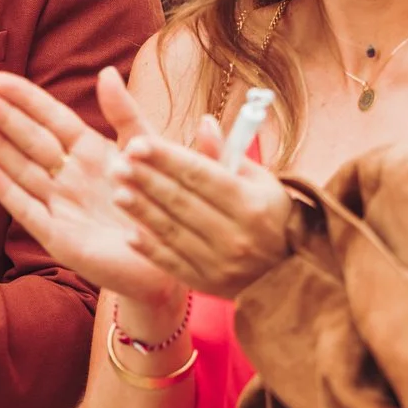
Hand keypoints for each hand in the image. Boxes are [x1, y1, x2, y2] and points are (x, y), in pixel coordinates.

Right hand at [0, 68, 181, 305]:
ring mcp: (61, 205)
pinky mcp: (59, 238)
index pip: (49, 116)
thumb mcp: (149, 150)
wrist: (171, 261)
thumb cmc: (160, 203)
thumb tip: (106, 71)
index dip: (21, 96)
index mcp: (90, 150)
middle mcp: (70, 175)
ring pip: (20, 168)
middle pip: (28, 138)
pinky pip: (25, 208)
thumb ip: (125, 113)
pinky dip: (3, 188)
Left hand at [108, 87, 293, 299]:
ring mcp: (221, 262)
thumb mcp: (260, 182)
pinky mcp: (207, 284)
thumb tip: (204, 123)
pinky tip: (128, 232)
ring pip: (173, 232)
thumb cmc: (270, 216)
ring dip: (141, 211)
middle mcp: (236, 234)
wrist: (289, 274)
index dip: (166, 158)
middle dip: (146, 180)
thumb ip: (228, 154)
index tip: (137, 144)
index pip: (200, 174)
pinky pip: (173, 264)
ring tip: (117, 191)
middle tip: (117, 164)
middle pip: (182, 201)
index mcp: (250, 202)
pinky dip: (150, 248)